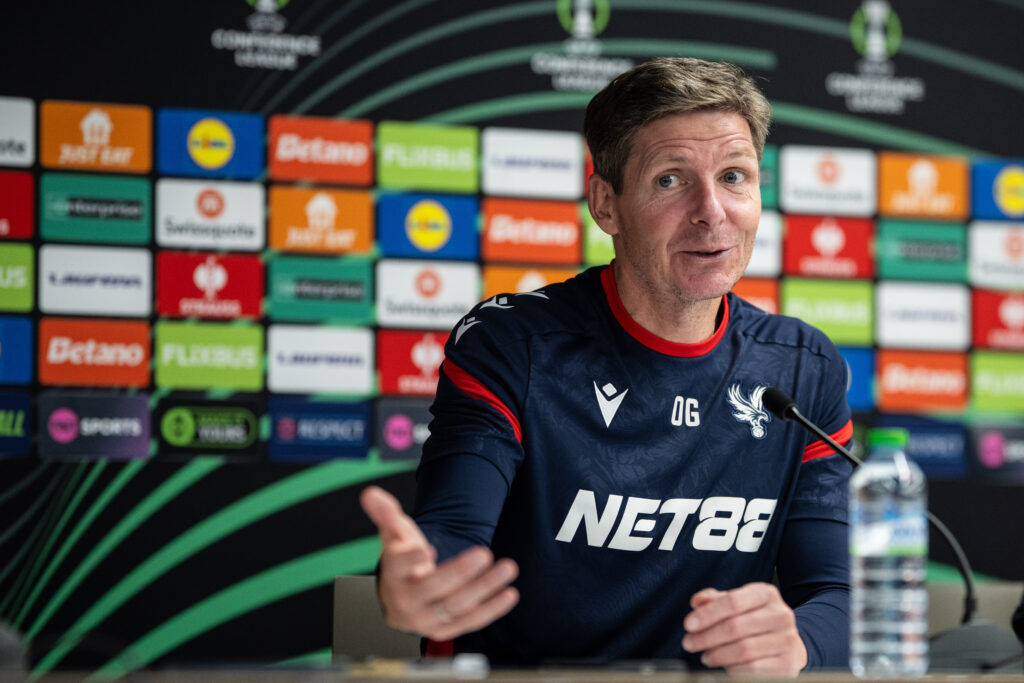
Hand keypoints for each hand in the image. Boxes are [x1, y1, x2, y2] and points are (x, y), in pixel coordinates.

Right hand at [359, 485, 519, 640]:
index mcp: (393, 573)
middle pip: (433, 588)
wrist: (401, 598)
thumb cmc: (401, 562)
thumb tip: (371, 494)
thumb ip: (386, 513)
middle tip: (483, 553)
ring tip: (507, 567)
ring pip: (456, 606)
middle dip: (459, 572)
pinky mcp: (444, 630)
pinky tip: (510, 593)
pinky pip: (470, 621)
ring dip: (484, 588)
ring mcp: (425, 619)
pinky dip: (492, 609)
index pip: (398, 566)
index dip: (411, 559)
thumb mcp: (393, 535)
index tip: (426, 548)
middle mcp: (406, 600)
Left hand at [681, 582, 806, 675]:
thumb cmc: (756, 620)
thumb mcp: (738, 603)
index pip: (733, 601)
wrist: (788, 643)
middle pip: (735, 626)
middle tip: (689, 643)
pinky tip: (724, 665)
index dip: (707, 614)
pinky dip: (733, 668)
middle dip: (706, 637)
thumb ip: (715, 600)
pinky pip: (753, 668)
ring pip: (743, 650)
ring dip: (717, 655)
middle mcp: (781, 615)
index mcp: (767, 594)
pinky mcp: (789, 663)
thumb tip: (697, 601)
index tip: (689, 624)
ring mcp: (787, 640)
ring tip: (705, 656)